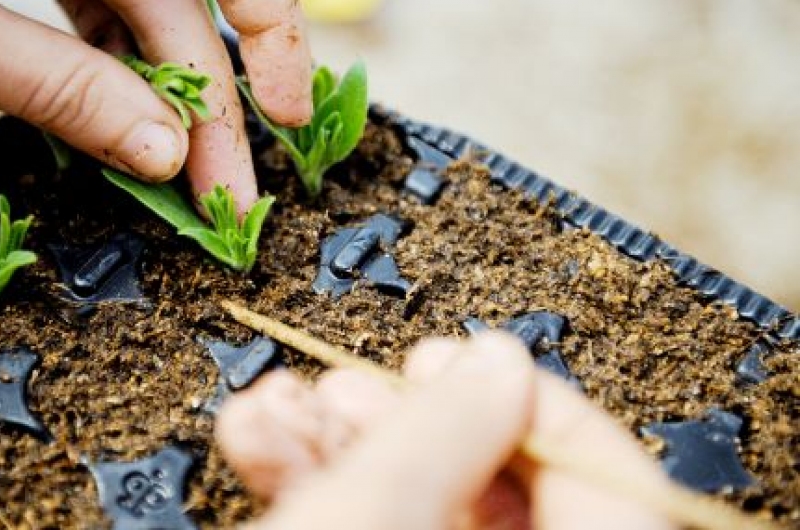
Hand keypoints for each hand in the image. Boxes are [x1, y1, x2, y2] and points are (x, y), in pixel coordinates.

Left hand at [0, 0, 311, 209]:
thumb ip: (56, 88)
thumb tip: (163, 153)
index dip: (269, 19)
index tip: (285, 112)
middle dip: (202, 96)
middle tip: (222, 195)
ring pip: (128, 2)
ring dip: (154, 91)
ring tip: (177, 175)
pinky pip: (75, 4)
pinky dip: (97, 68)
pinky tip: (116, 125)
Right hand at [217, 333, 673, 529]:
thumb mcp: (366, 518)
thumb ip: (441, 431)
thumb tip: (496, 364)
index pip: (616, 498)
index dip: (548, 412)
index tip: (483, 366)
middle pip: (499, 499)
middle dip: (416, 422)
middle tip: (363, 387)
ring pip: (417, 510)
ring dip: (343, 444)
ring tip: (285, 411)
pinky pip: (363, 529)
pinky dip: (312, 481)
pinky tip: (261, 442)